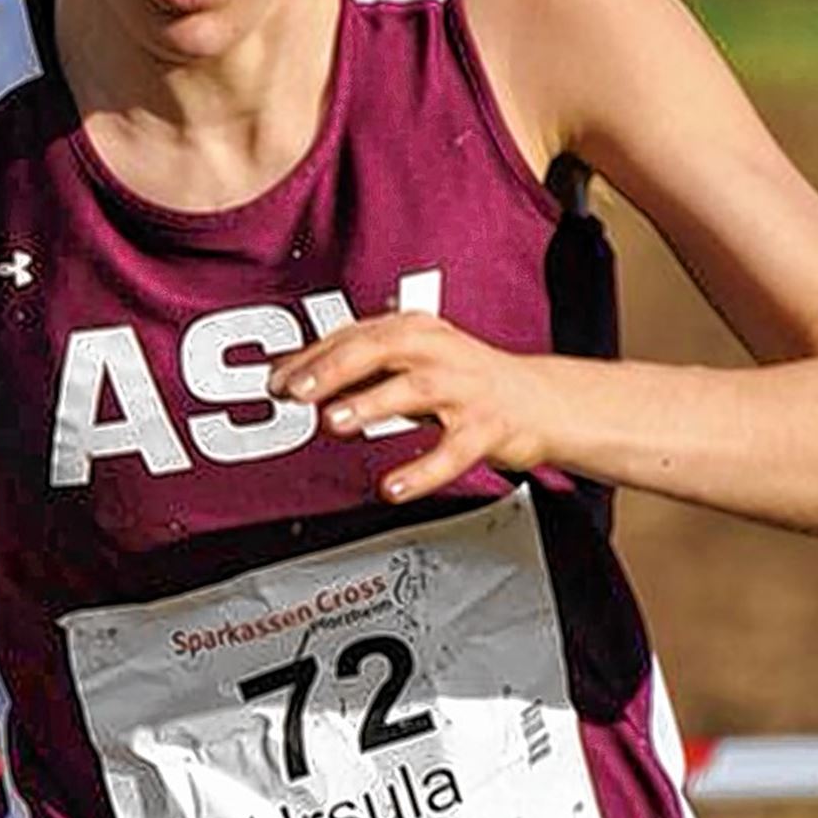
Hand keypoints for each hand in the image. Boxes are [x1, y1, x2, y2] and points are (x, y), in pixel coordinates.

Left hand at [268, 311, 547, 502]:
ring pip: (414, 390)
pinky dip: (420, 471)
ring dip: (371, 404)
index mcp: (415, 330)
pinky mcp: (488, 428)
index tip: (276, 380)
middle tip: (297, 392)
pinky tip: (391, 487)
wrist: (541, 401)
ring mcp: (466, 388)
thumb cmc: (465, 379)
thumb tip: (290, 374)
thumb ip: (358, 366)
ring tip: (334, 423)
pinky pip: (451, 452)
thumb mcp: (411, 361)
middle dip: (334, 369)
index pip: (354, 336)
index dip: (311, 357)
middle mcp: (439, 351)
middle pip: (380, 349)